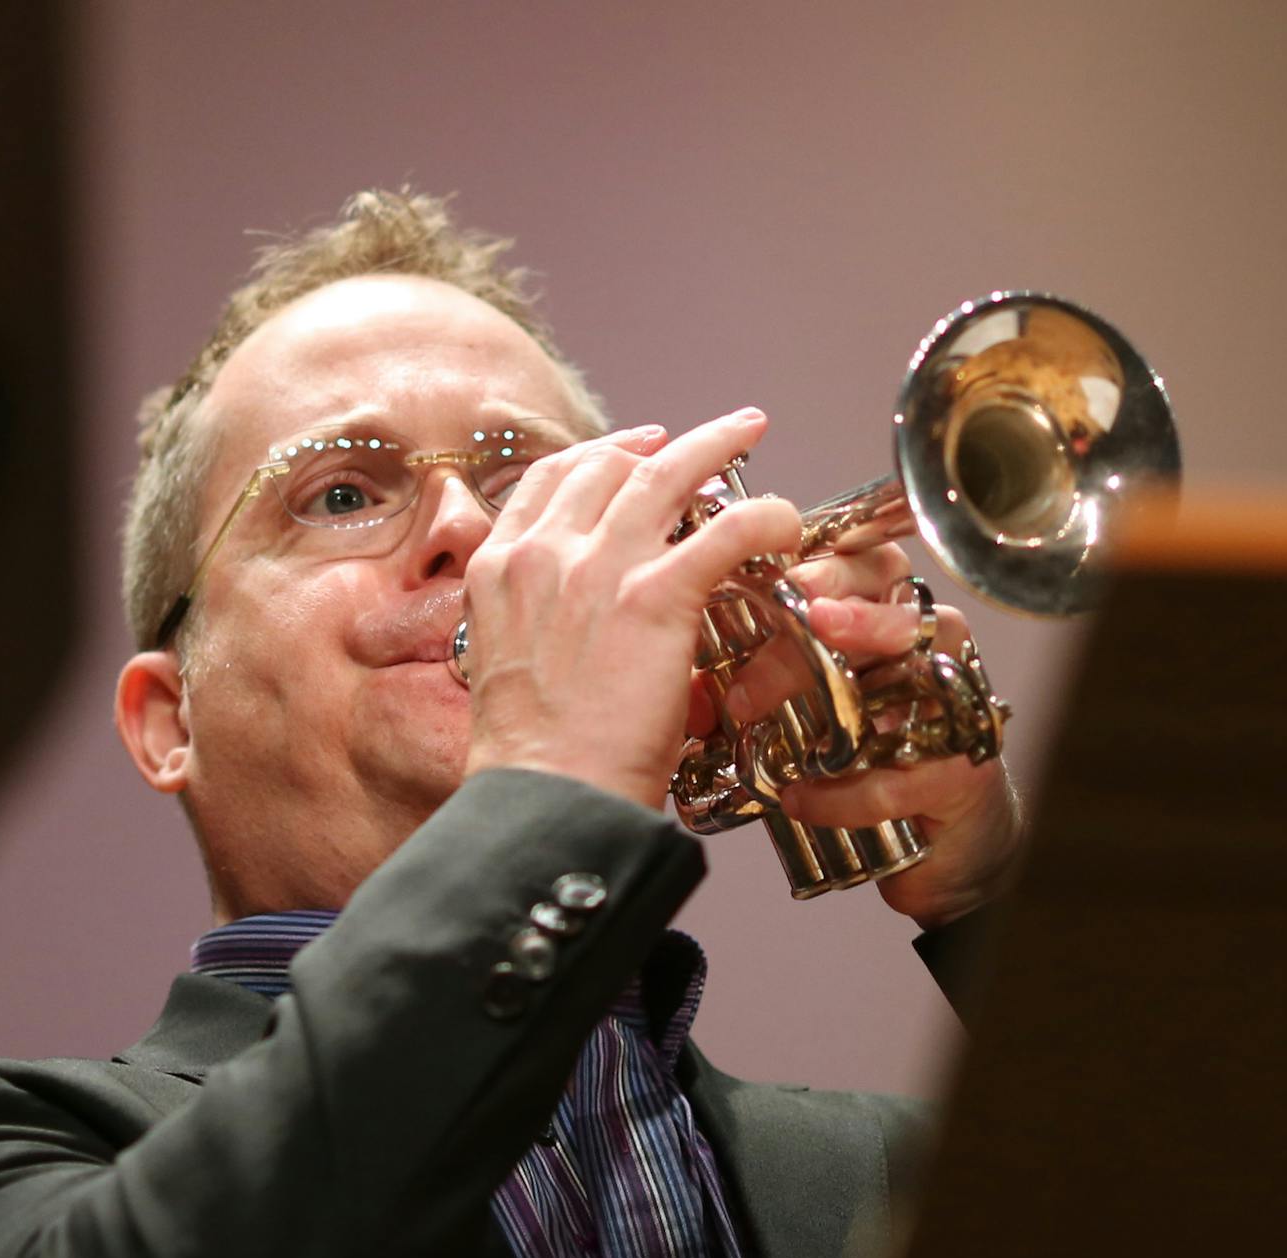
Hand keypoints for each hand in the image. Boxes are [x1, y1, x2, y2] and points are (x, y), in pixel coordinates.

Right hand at [463, 410, 802, 809]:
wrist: (546, 798)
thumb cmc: (536, 760)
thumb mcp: (510, 669)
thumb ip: (543, 626)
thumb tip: (589, 629)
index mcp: (501, 570)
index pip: (549, 480)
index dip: (598, 455)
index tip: (632, 452)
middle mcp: (543, 554)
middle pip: (606, 463)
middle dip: (657, 444)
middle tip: (698, 443)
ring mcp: (597, 568)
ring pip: (664, 473)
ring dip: (714, 444)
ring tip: (748, 429)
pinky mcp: (654, 597)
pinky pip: (726, 530)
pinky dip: (763, 516)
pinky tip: (785, 522)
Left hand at [720, 545, 1024, 927]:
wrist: (933, 838)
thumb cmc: (867, 753)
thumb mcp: (818, 700)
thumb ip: (773, 672)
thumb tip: (697, 678)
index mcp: (897, 619)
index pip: (878, 569)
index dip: (833, 572)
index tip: (784, 585)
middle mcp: (937, 656)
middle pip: (899, 617)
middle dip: (832, 626)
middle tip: (776, 642)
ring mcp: (957, 714)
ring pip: (915, 684)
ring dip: (834, 702)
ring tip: (761, 718)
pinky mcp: (962, 778)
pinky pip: (900, 780)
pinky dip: (842, 793)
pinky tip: (796, 799)